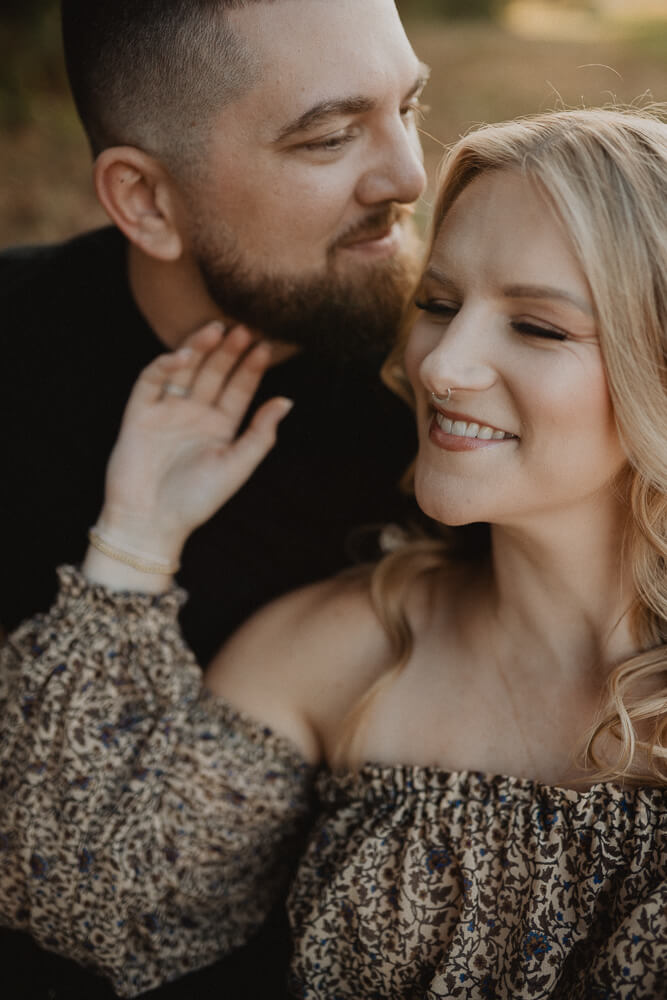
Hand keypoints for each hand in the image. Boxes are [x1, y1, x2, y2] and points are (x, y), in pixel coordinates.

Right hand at [95, 321, 291, 565]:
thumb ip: (261, 434)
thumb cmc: (196, 500)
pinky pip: (151, 381)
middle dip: (228, 352)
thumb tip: (287, 401)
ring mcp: (167, 411)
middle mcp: (195, 414)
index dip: (251, 368)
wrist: (150, 523)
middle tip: (244, 328)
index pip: (239, 389)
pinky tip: (183, 356)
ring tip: (216, 329)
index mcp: (221, 427)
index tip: (265, 346)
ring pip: (185, 370)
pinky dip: (165, 365)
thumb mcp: (236, 467)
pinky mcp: (139, 413)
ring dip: (199, 349)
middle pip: (214, 373)